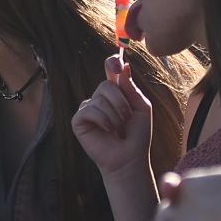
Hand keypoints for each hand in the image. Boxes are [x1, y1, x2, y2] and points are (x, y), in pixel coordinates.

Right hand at [72, 54, 152, 178]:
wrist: (129, 158)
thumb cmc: (137, 135)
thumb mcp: (141, 108)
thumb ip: (131, 88)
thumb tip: (123, 67)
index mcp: (115, 93)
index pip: (110, 69)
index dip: (112, 63)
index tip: (118, 65)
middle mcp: (99, 98)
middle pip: (105, 85)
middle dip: (120, 101)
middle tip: (127, 117)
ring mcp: (87, 109)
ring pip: (99, 99)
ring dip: (114, 115)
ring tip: (119, 129)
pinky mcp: (78, 121)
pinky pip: (89, 111)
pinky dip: (103, 120)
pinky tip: (108, 131)